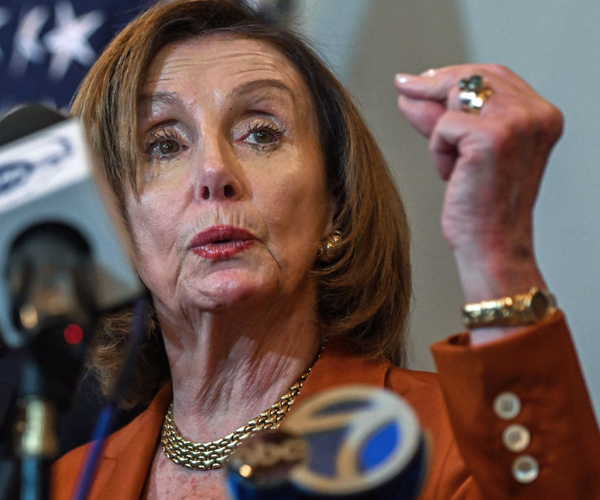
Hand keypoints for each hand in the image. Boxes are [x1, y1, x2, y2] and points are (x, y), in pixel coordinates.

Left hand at [395, 65, 562, 305]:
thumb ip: (444, 117)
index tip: (421, 79)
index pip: (493, 75)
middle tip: (403, 88)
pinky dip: (437, 152)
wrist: (490, 246)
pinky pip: (442, 127)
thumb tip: (409, 91)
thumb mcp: (465, 152)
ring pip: (454, 97)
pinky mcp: (490, 137)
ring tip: (453, 166)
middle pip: (472, 77)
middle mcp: (536, 113)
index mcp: (541, 115)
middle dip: (432, 85)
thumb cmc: (481, 207)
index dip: (453, 75)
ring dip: (439, 130)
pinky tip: (451, 176)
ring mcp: (516, 123)